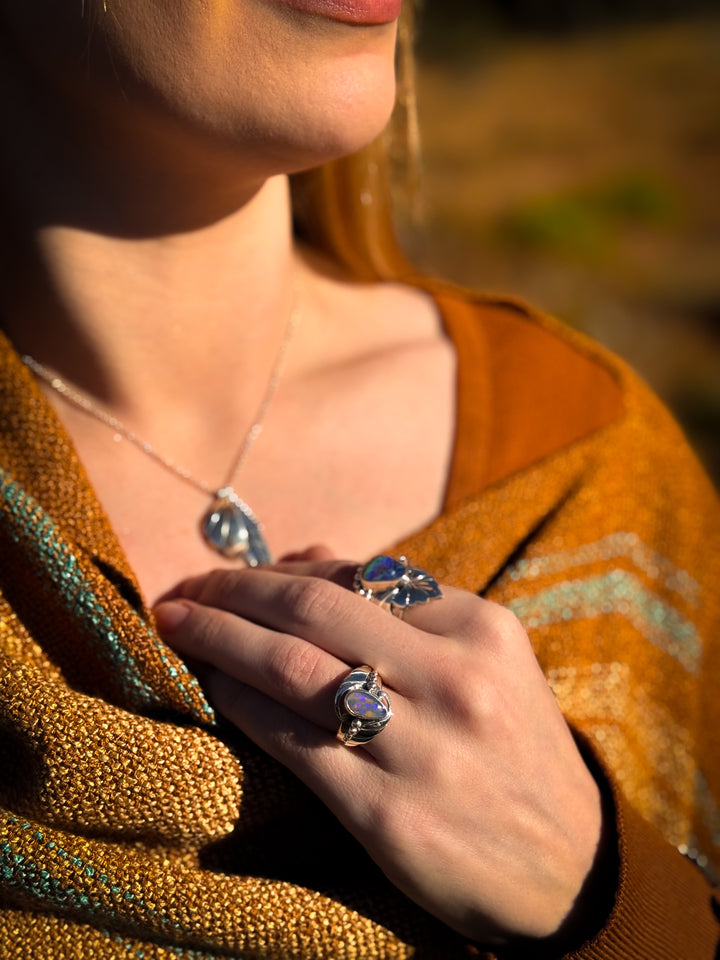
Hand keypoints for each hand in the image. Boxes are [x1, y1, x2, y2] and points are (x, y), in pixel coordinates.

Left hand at [154, 558, 603, 944]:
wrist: (574, 867)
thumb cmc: (513, 747)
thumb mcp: (484, 660)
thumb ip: (402, 606)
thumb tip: (304, 556)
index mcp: (481, 629)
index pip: (358, 574)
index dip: (281, 569)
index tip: (235, 574)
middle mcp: (456, 680)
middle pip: (313, 610)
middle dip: (232, 591)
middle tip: (183, 590)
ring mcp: (424, 749)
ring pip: (291, 669)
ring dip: (219, 639)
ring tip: (176, 626)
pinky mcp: (390, 817)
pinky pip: (292, 742)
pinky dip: (240, 704)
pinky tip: (212, 688)